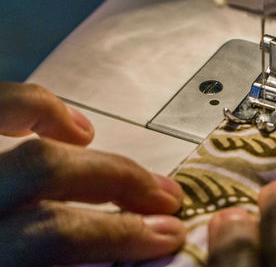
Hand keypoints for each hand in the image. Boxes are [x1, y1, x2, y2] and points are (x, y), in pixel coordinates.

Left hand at [0, 83, 185, 265]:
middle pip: (46, 169)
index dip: (121, 232)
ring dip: (93, 150)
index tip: (164, 236)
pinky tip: (72, 129)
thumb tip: (125, 256)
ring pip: (27, 134)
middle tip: (163, 197)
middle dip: (121, 180)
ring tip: (131, 168)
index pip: (54, 234)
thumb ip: (64, 263)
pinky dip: (40, 107)